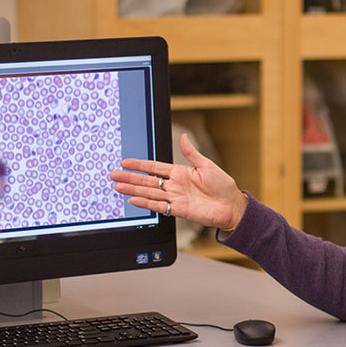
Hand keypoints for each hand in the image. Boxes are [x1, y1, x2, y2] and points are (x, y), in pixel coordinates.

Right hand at [109, 133, 247, 229]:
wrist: (231, 205)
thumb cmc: (223, 185)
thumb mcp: (207, 165)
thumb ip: (192, 153)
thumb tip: (183, 137)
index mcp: (180, 172)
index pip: (154, 168)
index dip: (139, 165)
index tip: (125, 162)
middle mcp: (174, 185)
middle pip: (147, 181)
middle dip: (130, 178)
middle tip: (113, 176)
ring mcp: (175, 198)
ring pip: (149, 193)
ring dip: (133, 190)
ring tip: (118, 187)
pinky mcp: (178, 210)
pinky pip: (159, 206)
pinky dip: (146, 203)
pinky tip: (134, 200)